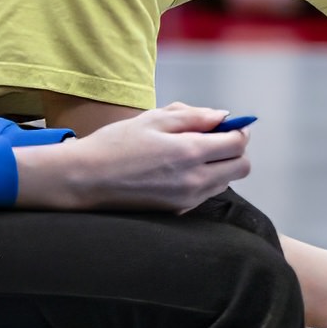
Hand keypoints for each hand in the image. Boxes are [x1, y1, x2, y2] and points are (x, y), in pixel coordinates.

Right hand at [14, 102, 250, 213]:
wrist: (85, 180)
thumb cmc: (115, 144)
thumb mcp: (153, 119)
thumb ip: (193, 116)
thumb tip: (223, 116)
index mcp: (190, 152)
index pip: (237, 144)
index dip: (239, 130)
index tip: (229, 124)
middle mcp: (195, 180)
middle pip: (241, 167)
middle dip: (234, 150)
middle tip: (214, 137)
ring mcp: (187, 200)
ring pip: (225, 182)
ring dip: (219, 166)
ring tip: (190, 152)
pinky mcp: (177, 211)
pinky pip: (204, 194)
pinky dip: (203, 180)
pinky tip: (177, 170)